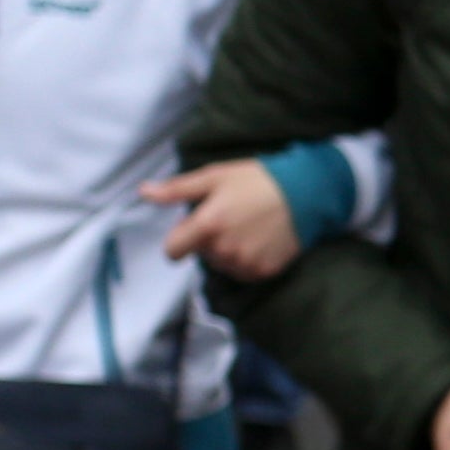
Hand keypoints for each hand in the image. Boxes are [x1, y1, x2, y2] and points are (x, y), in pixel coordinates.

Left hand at [140, 159, 305, 282]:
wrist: (306, 192)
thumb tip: (143, 192)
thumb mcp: (214, 176)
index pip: (172, 251)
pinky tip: (259, 240)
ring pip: (221, 265)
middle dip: (207, 240)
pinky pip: (242, 272)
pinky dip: (246, 260)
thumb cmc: (256, 180)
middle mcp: (223, 249)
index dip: (179, 239)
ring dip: (227, 251)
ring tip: (246, 228)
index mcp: (206, 225)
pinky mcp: (263, 271)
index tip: (193, 227)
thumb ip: (176, 189)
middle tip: (230, 218)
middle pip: (200, 256)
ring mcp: (245, 263)